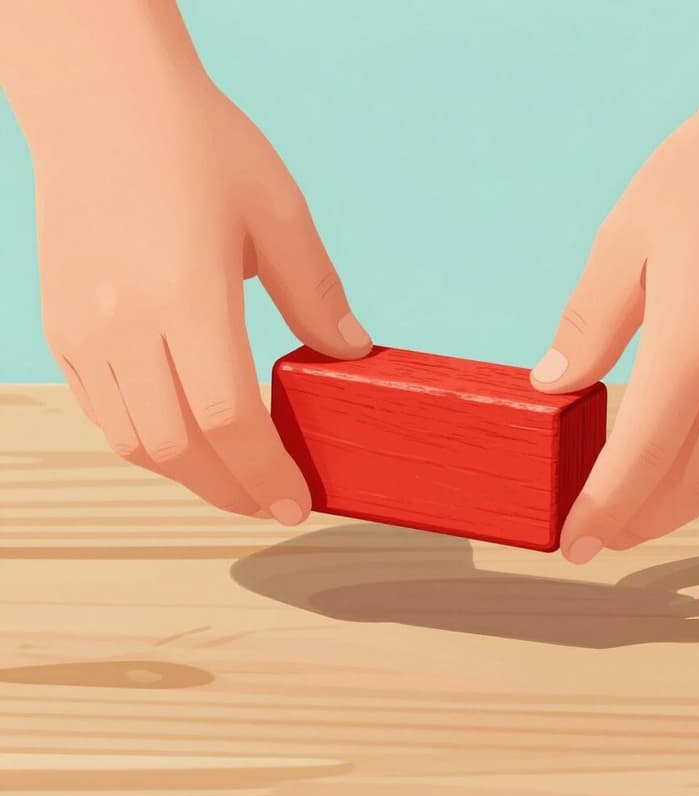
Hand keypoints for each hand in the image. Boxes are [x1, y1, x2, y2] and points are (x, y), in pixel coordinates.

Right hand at [10, 8, 371, 523]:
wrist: (102, 100)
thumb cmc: (197, 144)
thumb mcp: (278, 212)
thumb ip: (316, 293)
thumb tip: (351, 353)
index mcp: (184, 293)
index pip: (226, 419)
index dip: (265, 474)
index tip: (296, 505)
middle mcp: (122, 320)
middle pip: (177, 448)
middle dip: (231, 491)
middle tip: (272, 504)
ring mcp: (82, 328)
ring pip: (134, 442)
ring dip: (190, 476)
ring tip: (235, 480)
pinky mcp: (61, 327)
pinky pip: (103, 413)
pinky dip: (149, 443)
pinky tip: (186, 439)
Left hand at [531, 108, 698, 562]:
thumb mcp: (624, 246)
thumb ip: (586, 327)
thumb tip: (553, 385)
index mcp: (697, 344)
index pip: (642, 458)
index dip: (604, 511)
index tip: (575, 544)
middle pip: (693, 483)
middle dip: (641, 522)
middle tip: (602, 539)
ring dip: (688, 506)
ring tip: (645, 511)